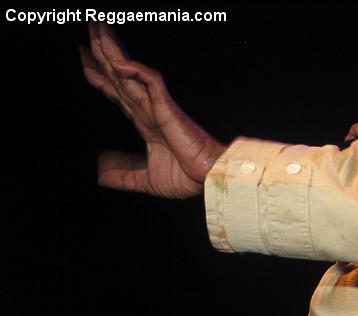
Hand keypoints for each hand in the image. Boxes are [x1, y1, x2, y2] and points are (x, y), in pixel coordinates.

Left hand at [80, 23, 225, 197]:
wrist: (208, 177)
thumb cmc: (186, 177)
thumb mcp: (145, 180)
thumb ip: (124, 176)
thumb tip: (100, 175)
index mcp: (145, 123)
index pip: (117, 92)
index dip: (100, 75)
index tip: (85, 58)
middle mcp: (148, 110)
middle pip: (118, 75)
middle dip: (102, 52)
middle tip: (89, 27)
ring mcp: (157, 106)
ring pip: (129, 72)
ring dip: (112, 50)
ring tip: (97, 28)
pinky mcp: (167, 107)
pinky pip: (150, 82)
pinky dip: (135, 70)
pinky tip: (118, 62)